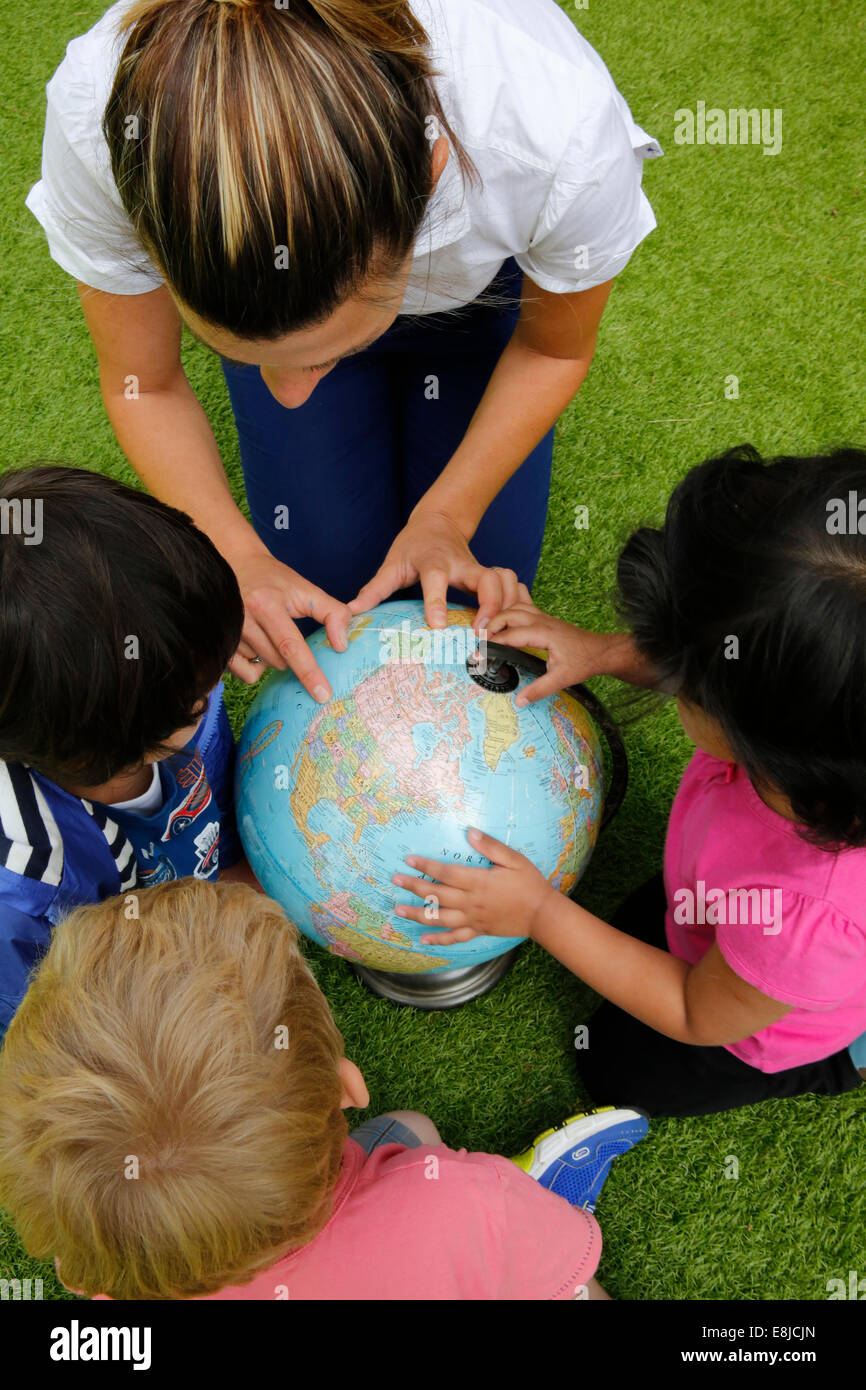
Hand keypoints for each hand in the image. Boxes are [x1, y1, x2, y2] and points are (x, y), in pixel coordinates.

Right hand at [227, 548, 350, 698]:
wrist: (237, 565)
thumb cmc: (275, 581)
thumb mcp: (307, 590)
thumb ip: (333, 613)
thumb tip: (341, 646)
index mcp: (266, 604)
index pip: (291, 646)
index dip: (309, 672)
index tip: (324, 694)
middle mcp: (242, 618)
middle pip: (278, 661)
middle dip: (291, 656)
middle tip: (286, 631)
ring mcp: (227, 633)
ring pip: (262, 667)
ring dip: (272, 657)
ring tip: (266, 631)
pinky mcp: (219, 644)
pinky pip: (245, 673)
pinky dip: (256, 667)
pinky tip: (256, 647)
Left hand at [348, 508, 520, 630]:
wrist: (440, 521)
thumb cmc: (413, 546)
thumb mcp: (391, 564)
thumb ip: (374, 589)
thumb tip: (352, 611)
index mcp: (433, 562)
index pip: (436, 579)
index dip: (437, 601)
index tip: (438, 625)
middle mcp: (462, 564)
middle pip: (488, 579)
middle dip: (491, 605)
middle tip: (484, 633)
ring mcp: (480, 569)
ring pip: (506, 581)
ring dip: (508, 605)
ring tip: (500, 633)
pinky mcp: (491, 576)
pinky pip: (512, 586)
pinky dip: (516, 603)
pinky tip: (509, 625)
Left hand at [391, 828, 555, 944]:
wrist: (542, 914)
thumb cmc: (530, 883)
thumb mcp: (514, 859)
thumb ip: (491, 846)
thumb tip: (470, 832)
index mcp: (478, 882)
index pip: (446, 873)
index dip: (426, 866)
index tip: (409, 860)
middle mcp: (471, 902)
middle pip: (437, 894)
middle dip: (414, 886)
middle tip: (396, 880)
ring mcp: (473, 919)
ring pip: (439, 918)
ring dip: (417, 914)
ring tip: (398, 910)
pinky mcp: (478, 930)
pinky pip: (454, 938)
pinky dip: (438, 940)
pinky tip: (423, 940)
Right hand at [486, 588, 626, 704]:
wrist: (601, 651)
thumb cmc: (584, 662)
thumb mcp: (562, 679)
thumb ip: (539, 689)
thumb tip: (518, 701)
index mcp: (544, 633)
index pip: (511, 635)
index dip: (492, 644)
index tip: (479, 655)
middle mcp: (542, 621)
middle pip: (509, 613)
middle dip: (491, 625)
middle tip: (480, 641)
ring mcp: (544, 617)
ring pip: (515, 607)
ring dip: (500, 617)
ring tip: (488, 633)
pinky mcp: (546, 619)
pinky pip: (523, 609)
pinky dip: (509, 614)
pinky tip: (504, 625)